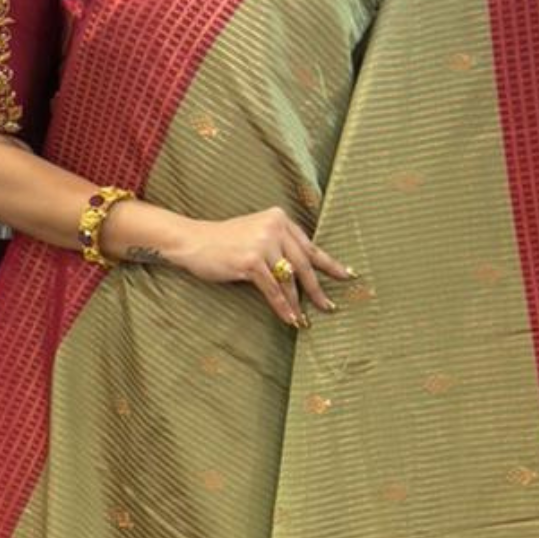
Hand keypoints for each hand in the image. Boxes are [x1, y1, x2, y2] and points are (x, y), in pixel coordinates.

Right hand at [173, 208, 351, 327]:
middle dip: (317, 289)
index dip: (329, 263)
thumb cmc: (223, 242)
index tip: (346, 275)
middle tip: (329, 306)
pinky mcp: (250, 261)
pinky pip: (273, 289)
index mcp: (279, 218)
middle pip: (304, 263)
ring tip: (304, 319)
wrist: (192, 241)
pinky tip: (289, 319)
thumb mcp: (255, 234)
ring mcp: (262, 243)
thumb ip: (278, 245)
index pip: (309, 245)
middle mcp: (273, 227)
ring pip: (289, 279)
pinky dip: (282, 307)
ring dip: (297, 302)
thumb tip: (302, 272)